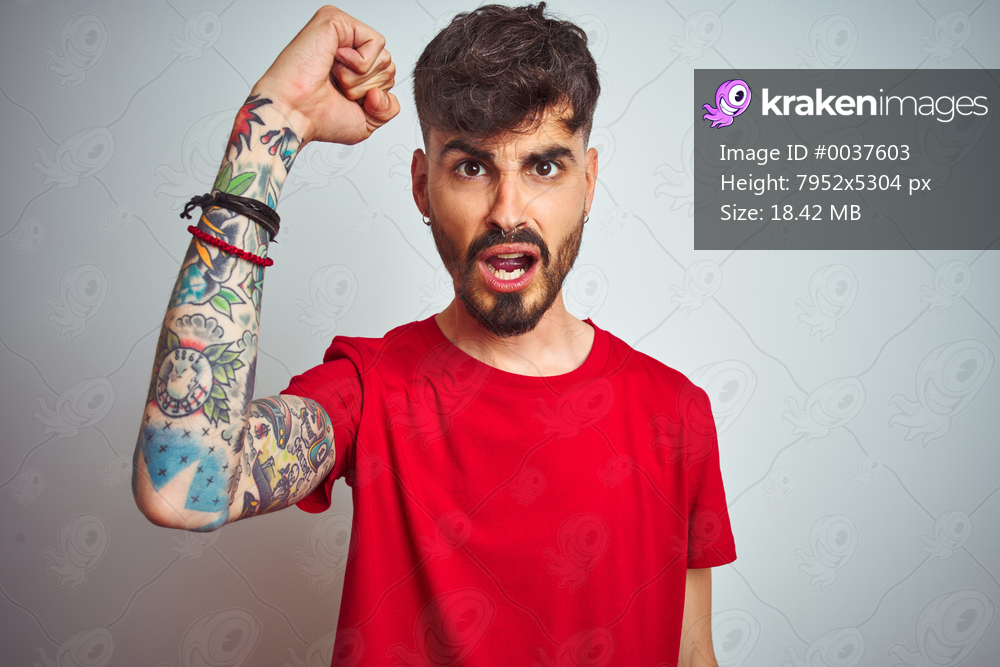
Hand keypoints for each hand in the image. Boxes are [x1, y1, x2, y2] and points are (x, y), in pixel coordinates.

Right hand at [251, 5, 399, 145]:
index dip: (374, 96)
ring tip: (333, 77)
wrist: (294, 115)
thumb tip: (383, 90)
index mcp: (352, 66)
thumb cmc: (319, 118)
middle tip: (337, 88)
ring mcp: (342, 31)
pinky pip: (376, 43)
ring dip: (361, 78)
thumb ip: (388, 108)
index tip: (344, 99)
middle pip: (389, 66)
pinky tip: (335, 63)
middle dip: (369, 87)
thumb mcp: (366, 121)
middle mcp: (348, 46)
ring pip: (384, 57)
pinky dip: (360, 63)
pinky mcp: (337, 20)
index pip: (388, 77)